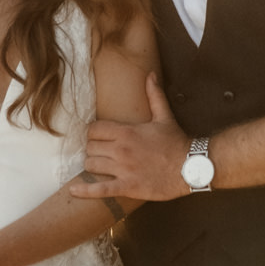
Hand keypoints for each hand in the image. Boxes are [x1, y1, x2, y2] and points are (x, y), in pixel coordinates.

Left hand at [69, 73, 189, 202]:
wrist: (191, 167)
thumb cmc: (176, 142)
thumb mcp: (164, 116)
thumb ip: (154, 95)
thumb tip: (150, 74)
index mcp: (127, 132)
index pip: (94, 129)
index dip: (93, 133)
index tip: (98, 136)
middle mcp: (121, 149)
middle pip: (90, 147)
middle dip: (93, 149)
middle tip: (100, 151)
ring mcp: (123, 169)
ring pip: (91, 165)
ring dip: (92, 165)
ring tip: (98, 165)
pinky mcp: (128, 187)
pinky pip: (100, 190)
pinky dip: (84, 190)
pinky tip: (73, 189)